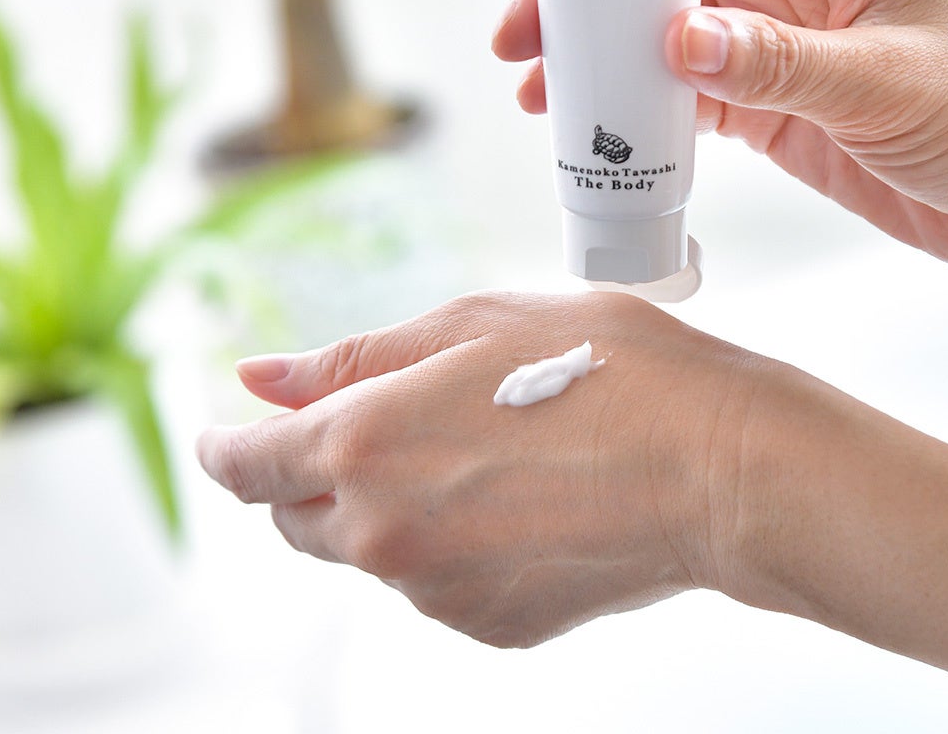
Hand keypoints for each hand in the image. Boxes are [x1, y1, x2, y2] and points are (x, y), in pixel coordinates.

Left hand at [198, 289, 947, 728]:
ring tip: (478, 447)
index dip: (230, 446)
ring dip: (385, 503)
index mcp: (365, 441)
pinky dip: (445, 540)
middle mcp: (382, 531)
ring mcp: (435, 591)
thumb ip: (356, 357)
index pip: (248, 464)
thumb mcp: (475, 324)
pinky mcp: (489, 624)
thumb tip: (262, 377)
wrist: (718, 465)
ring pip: (367, 549)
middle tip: (374, 423)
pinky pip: (433, 582)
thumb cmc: (607, 367)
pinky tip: (517, 495)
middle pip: (297, 514)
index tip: (229, 435)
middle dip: (309, 472)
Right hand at [484, 0, 947, 356]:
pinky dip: (632, 104)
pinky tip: (590, 122)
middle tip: (516, 34)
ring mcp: (773, 29)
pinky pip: (679, 87)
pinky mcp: (763, 91)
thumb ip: (780, 61)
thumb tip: (678, 41)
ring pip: (658, 27)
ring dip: (597, 55)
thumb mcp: (889, 82)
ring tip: (537, 88)